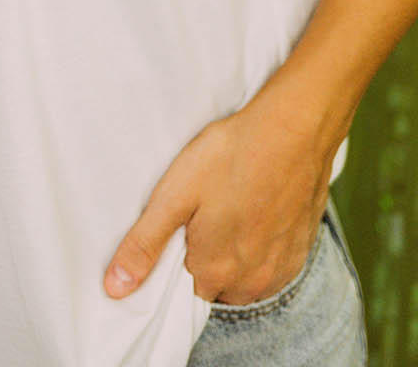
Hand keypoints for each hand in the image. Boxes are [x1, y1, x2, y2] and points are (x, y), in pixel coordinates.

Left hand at [102, 86, 339, 305]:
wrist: (294, 130)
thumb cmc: (231, 156)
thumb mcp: (174, 194)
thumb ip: (145, 244)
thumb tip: (115, 288)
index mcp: (215, 272)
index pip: (185, 288)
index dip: (180, 255)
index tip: (183, 225)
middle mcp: (251, 282)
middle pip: (217, 285)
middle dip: (208, 257)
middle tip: (206, 211)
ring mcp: (281, 269)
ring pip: (247, 277)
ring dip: (237, 255)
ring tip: (231, 208)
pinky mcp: (302, 250)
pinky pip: (274, 265)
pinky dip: (264, 247)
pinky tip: (258, 211)